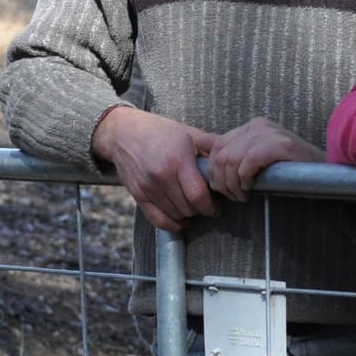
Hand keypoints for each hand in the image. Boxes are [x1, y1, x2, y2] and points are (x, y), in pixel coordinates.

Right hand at [92, 107, 219, 231]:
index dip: (211, 207)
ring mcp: (148, 187)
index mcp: (177, 160)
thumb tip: (231, 157)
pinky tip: (180, 220)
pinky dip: (171, 224)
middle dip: (201, 210)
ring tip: (193, 208)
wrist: (123, 132)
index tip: (217, 208)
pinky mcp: (138, 195)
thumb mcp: (188, 133)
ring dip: (187, 216)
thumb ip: (210, 146)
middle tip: (206, 205)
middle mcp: (162, 176)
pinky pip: (157, 220)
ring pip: (175, 215)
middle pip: (188, 208)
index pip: (198, 195)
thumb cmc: (159, 131)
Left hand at [203, 117, 324, 202]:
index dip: (213, 170)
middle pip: (221, 152)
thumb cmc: (290, 170)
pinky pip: (248, 161)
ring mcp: (270, 133)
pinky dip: (245, 179)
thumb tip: (201, 143)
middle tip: (232, 196)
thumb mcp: (258, 158)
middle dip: (221, 180)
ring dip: (232, 183)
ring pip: (231, 158)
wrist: (324, 172)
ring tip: (242, 196)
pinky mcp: (280, 145)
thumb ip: (233, 150)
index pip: (216, 144)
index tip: (222, 188)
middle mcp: (259, 126)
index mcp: (252, 127)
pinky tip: (251, 189)